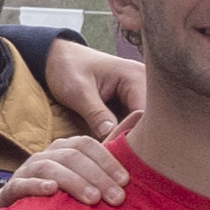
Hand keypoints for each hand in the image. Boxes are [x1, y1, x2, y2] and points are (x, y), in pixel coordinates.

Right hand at [15, 125, 131, 208]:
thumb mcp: (89, 173)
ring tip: (92, 199)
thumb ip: (112, 150)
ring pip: (49, 168)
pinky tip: (52, 191)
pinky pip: (21, 184)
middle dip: (97, 176)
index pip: (86, 145)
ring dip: (73, 182)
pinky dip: (36, 186)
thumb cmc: (67, 195)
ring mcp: (26, 172)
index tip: (126, 181)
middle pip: (71, 156)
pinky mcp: (11, 191)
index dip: (107, 161)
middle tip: (116, 198)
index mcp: (65, 150)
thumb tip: (141, 113)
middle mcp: (45, 156)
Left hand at [30, 37, 149, 137]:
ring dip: (129, 135)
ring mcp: (141, 91)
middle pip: (149, 119)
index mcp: (136, 76)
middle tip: (113, 152)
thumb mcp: (78, 91)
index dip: (133, 134)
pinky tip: (112, 138)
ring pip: (143, 122)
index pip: (146, 113)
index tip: (115, 149)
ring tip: (112, 147)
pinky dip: (124, 131)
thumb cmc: (67, 69)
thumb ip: (96, 114)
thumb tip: (110, 136)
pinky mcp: (132, 100)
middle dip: (133, 137)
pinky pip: (135, 120)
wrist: (59, 57)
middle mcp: (146, 83)